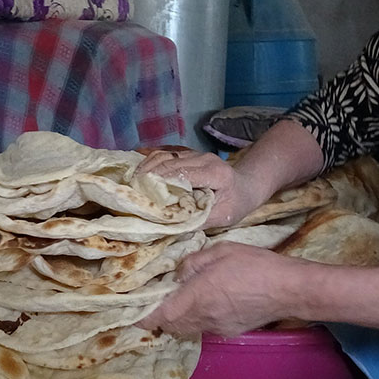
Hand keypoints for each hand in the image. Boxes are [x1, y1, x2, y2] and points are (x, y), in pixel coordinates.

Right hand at [137, 150, 261, 227]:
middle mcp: (204, 159)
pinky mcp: (188, 153)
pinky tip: (140, 174)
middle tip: (131, 192)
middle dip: (149, 177)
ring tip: (132, 183)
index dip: (161, 184)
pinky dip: (150, 164)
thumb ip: (199, 219)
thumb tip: (171, 224)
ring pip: (164, 156)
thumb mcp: (223, 217)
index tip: (144, 196)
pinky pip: (165, 155)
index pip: (182, 175)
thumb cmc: (236, 203)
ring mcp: (195, 154)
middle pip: (169, 164)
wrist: (247, 185)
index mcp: (214, 173)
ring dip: (146, 168)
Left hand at [139, 242, 303, 336]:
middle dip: (159, 316)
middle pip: (170, 326)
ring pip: (186, 328)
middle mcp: (203, 317)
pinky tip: (206, 302)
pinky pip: (204, 327)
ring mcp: (217, 327)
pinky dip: (197, 318)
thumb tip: (177, 273)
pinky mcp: (230, 330)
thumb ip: (193, 263)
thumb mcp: (219, 252)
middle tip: (156, 299)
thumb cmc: (255, 265)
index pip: (159, 316)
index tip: (130, 312)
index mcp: (196, 297)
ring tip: (179, 300)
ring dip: (177, 318)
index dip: (141, 317)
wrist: (289, 289)